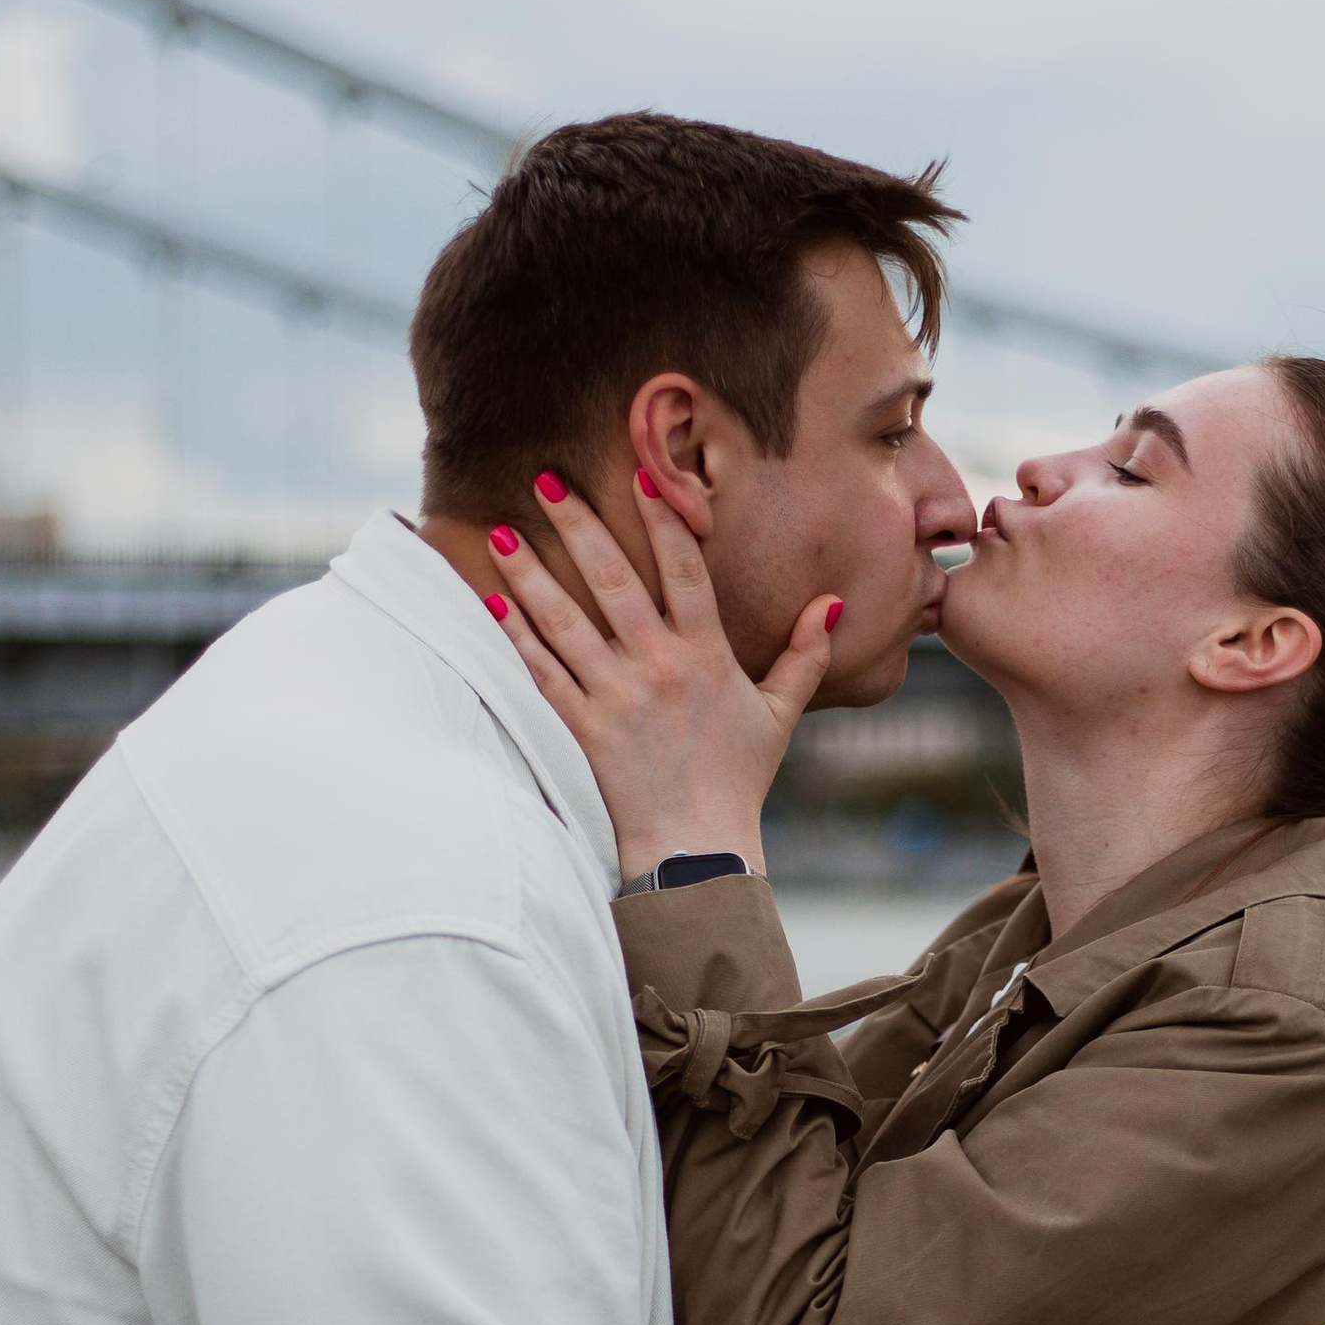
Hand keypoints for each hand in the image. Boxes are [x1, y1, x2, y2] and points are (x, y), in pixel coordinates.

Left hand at [488, 471, 838, 877]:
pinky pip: (544, 673)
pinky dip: (516, 638)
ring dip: (529, 574)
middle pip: (613, 580)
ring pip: (565, 622)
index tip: (642, 476)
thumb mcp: (780, 714)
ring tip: (499, 532)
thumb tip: (831, 603)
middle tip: (546, 480)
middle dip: (577, 525)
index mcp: (708, 656)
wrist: (696, 849)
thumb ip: (805, 655)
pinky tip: (493, 603)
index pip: (685, 571)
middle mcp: (659, 667)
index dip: (665, 521)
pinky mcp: (584, 728)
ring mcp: (617, 697)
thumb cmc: (738, 779)